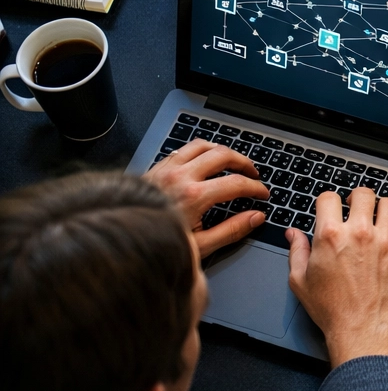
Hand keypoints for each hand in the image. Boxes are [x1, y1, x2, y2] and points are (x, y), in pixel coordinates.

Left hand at [143, 138, 268, 257]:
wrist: (122, 239)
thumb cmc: (157, 243)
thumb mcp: (200, 245)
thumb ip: (231, 230)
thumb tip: (255, 218)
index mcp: (194, 196)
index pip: (236, 183)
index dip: (255, 188)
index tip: (262, 194)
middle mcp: (181, 177)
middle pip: (223, 155)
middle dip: (244, 163)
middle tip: (254, 174)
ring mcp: (167, 168)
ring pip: (204, 145)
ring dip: (223, 151)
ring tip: (234, 162)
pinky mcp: (157, 167)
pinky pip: (184, 148)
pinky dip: (201, 150)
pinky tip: (206, 160)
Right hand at [284, 187, 387, 366]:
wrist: (360, 329)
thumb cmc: (331, 309)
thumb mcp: (300, 280)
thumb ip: (297, 251)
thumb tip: (293, 233)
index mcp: (331, 237)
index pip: (329, 198)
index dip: (328, 201)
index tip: (331, 207)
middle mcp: (359, 234)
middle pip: (363, 194)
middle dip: (357, 198)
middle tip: (357, 207)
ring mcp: (384, 242)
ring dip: (383, 206)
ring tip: (380, 214)